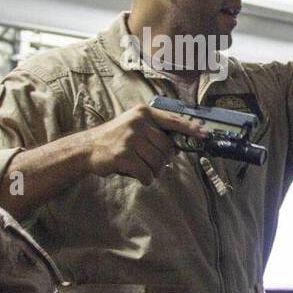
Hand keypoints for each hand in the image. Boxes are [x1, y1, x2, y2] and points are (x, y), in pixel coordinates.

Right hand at [82, 105, 206, 185]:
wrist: (87, 148)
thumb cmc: (115, 139)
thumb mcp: (135, 127)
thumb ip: (155, 132)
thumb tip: (179, 146)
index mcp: (143, 113)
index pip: (174, 120)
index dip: (192, 129)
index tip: (206, 135)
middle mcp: (138, 123)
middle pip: (167, 147)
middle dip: (164, 159)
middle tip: (153, 162)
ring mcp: (130, 139)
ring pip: (158, 161)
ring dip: (154, 171)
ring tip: (143, 168)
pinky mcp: (123, 155)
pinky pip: (146, 172)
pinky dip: (146, 178)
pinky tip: (139, 176)